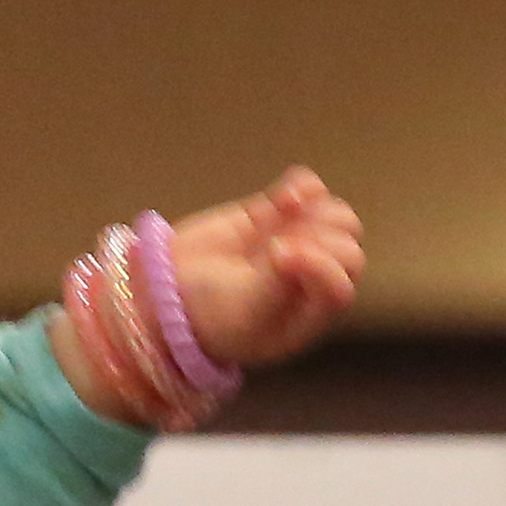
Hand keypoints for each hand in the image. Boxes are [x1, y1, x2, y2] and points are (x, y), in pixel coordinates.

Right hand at [166, 166, 363, 368]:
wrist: (158, 292)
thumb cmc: (199, 314)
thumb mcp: (242, 311)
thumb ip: (279, 283)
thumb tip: (297, 245)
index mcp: (305, 319)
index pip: (340, 286)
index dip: (319, 266)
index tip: (276, 257)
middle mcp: (309, 284)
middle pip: (347, 249)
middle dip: (316, 238)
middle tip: (274, 242)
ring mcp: (296, 247)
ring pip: (338, 218)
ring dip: (316, 210)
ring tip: (282, 210)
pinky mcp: (276, 217)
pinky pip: (311, 192)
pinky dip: (302, 187)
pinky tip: (280, 197)